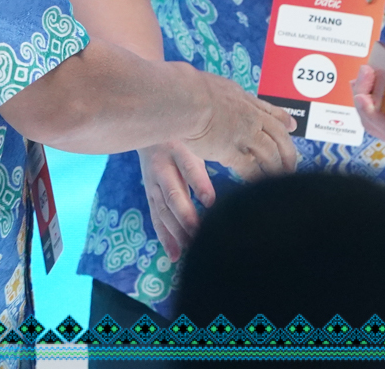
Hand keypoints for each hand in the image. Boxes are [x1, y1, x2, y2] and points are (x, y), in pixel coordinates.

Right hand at [140, 140, 214, 260]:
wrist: (148, 130)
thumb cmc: (184, 138)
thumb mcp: (196, 141)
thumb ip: (211, 156)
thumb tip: (236, 179)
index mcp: (177, 150)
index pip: (189, 168)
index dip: (199, 184)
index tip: (211, 201)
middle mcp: (161, 168)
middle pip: (173, 195)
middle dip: (186, 217)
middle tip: (200, 233)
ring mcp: (152, 183)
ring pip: (163, 211)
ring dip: (176, 232)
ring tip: (190, 248)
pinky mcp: (149, 195)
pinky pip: (156, 218)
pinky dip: (165, 238)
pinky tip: (174, 254)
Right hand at [178, 68, 297, 179]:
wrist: (186, 98)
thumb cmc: (192, 89)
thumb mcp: (217, 86)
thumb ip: (226, 94)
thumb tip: (228, 92)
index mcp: (245, 101)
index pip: (270, 111)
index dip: (283, 120)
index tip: (292, 126)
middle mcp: (250, 117)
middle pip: (279, 135)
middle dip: (288, 151)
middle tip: (291, 164)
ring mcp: (244, 134)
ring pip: (270, 153)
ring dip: (277, 167)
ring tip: (281, 179)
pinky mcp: (232, 151)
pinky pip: (250, 168)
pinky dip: (257, 178)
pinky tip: (259, 187)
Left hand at [351, 46, 384, 157]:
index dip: (374, 114)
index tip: (362, 95)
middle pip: (379, 129)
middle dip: (364, 103)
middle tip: (363, 73)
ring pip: (377, 127)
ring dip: (365, 105)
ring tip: (360, 79)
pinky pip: (381, 124)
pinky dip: (371, 107)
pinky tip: (365, 88)